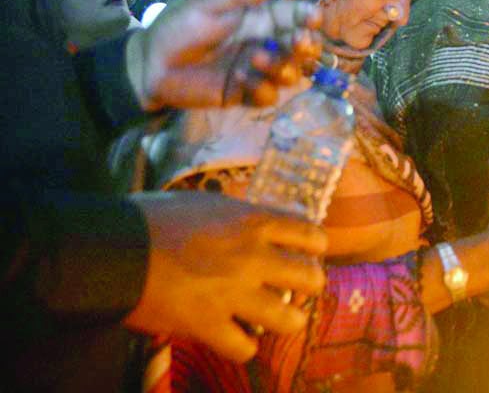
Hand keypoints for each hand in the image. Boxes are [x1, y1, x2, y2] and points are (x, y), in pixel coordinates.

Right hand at [124, 192, 327, 361]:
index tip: (308, 254)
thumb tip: (255, 223)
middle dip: (308, 286)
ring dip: (286, 321)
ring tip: (275, 319)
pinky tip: (234, 338)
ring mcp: (233, 293)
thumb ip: (237, 217)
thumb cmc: (150, 217)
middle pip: (312, 278)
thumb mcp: (206, 202)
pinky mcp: (208, 325)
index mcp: (253, 221)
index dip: (314, 248)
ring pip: (289, 319)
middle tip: (293, 289)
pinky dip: (242, 346)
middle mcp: (253, 257)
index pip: (312, 235)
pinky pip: (244, 347)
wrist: (112, 246)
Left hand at [126, 0, 322, 110]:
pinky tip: (240, 80)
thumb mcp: (203, 4)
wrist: (149, 66)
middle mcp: (263, 44)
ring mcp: (256, 70)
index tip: (313, 18)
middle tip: (299, 43)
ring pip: (290, 73)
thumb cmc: (176, 28)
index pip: (292, 16)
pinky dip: (261, 89)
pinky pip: (268, 95)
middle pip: (301, 47)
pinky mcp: (244, 94)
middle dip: (307, 45)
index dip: (307, 16)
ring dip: (282, 67)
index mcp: (257, 19)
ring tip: (256, 60)